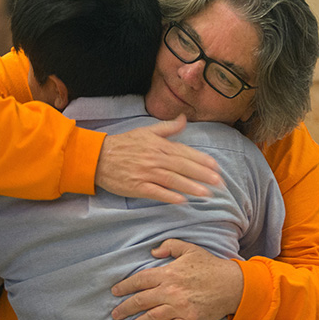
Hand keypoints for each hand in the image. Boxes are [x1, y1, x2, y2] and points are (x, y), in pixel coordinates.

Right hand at [95, 115, 221, 203]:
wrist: (98, 157)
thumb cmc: (124, 144)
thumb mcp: (146, 131)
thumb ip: (168, 127)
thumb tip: (184, 118)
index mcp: (159, 145)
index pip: (185, 152)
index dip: (202, 160)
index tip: (216, 167)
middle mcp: (155, 158)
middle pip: (183, 167)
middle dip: (203, 175)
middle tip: (219, 183)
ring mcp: (146, 173)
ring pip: (173, 180)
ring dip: (191, 187)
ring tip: (207, 194)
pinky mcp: (137, 187)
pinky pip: (156, 192)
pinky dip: (169, 196)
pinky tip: (182, 200)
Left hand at [111, 239, 243, 319]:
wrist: (232, 284)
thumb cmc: (210, 265)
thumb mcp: (189, 248)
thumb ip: (169, 246)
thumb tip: (153, 251)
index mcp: (168, 273)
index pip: (140, 280)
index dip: (125, 286)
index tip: (115, 291)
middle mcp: (170, 291)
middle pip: (141, 301)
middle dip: (125, 308)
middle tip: (115, 314)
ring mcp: (179, 307)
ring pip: (151, 317)